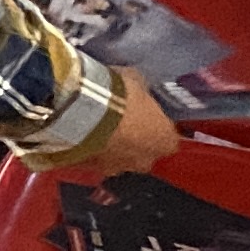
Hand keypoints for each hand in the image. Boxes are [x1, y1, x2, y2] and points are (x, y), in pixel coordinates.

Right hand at [60, 75, 185, 179]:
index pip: (168, 138)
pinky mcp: (92, 169)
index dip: (157, 126)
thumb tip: (139, 90)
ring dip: (112, 146)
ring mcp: (117, 168)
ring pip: (119, 159)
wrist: (82, 110)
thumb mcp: (136, 81)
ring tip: (96, 127)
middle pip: (144, 153)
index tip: (146, 114)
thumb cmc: (120, 95)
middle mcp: (145, 161)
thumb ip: (141, 92)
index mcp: (165, 141)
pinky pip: (95, 159)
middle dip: (135, 141)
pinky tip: (81, 133)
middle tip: (121, 121)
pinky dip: (90, 149)